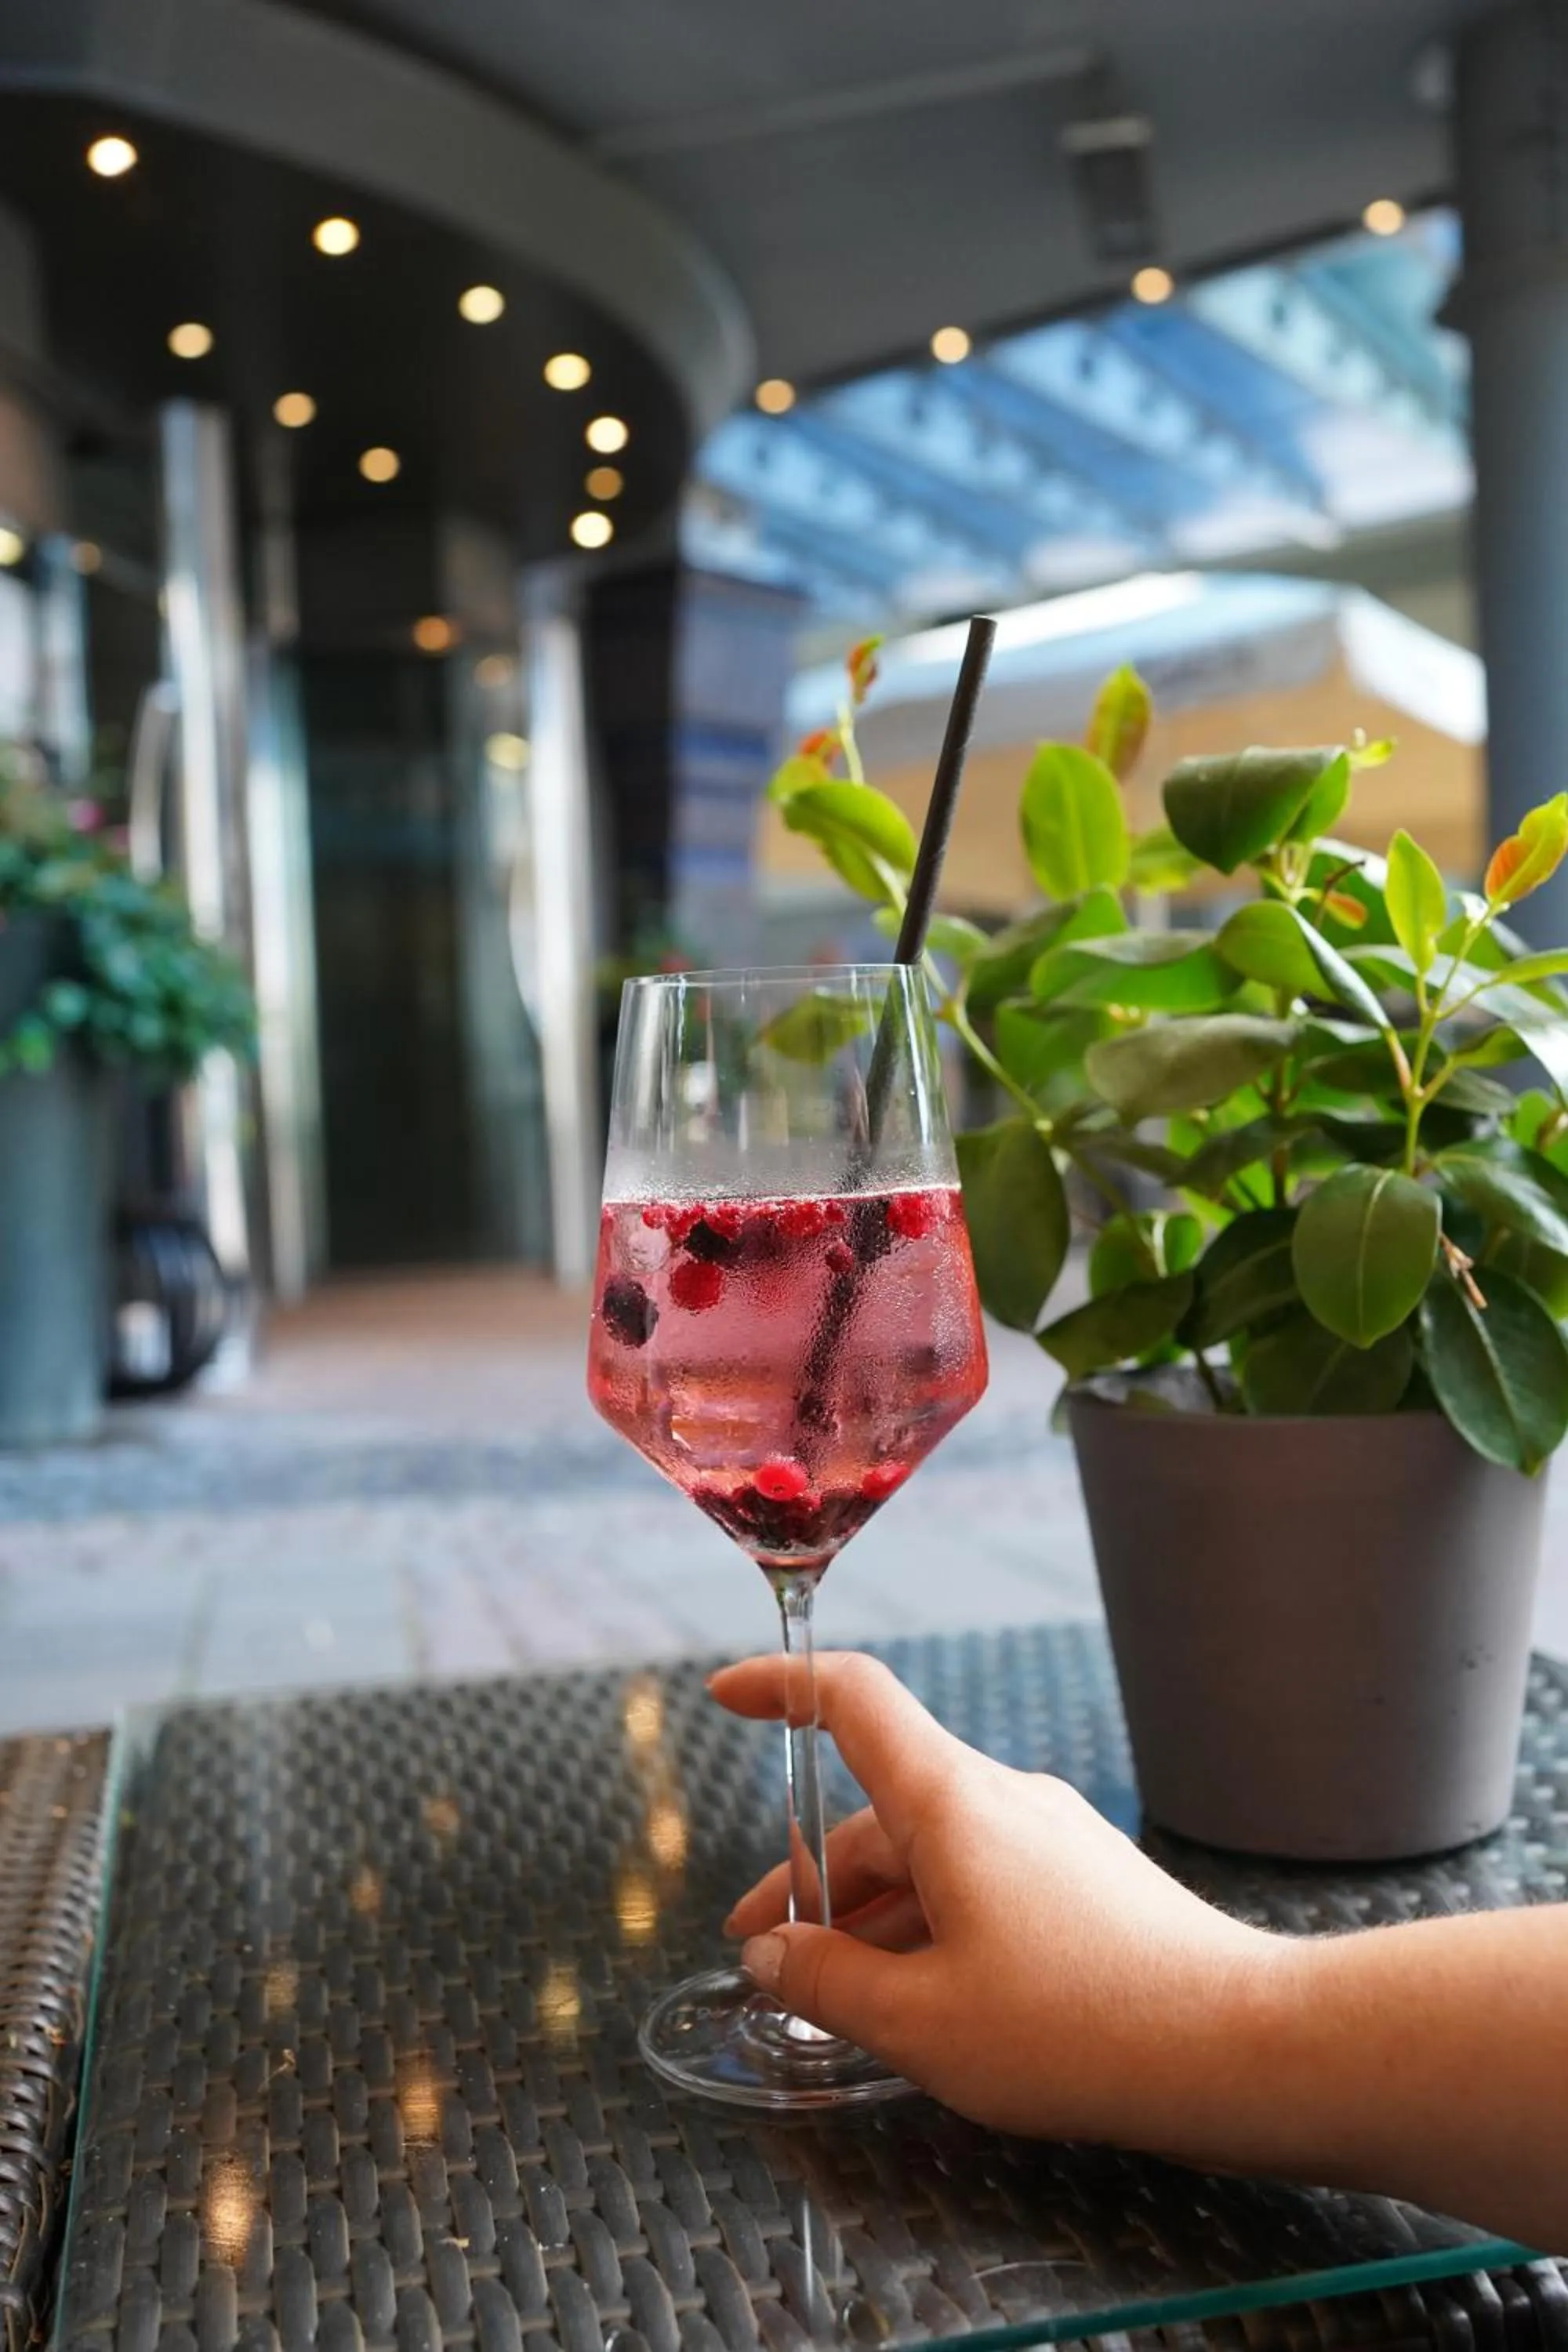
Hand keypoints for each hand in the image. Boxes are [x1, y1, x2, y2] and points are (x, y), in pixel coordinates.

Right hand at [711, 1651, 1284, 2153]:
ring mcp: (1054, 1838)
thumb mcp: (921, 2023)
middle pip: (882, 1809)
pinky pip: (985, 1886)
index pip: (852, 1699)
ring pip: (935, 1857)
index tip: (727, 1693)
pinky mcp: (1090, 1885)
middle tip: (766, 1957)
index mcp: (952, 1802)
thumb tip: (770, 1957)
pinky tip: (928, 2004)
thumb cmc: (1077, 2029)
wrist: (1239, 2047)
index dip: (782, 1686)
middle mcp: (1004, 1799)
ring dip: (875, 1916)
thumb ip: (827, 1984)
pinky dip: (935, 1928)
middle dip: (813, 1880)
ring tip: (841, 2000)